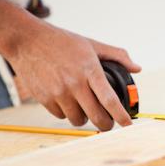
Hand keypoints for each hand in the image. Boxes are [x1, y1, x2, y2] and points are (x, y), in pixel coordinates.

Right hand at [6, 24, 140, 130]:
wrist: (27, 41)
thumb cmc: (62, 42)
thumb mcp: (91, 44)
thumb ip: (117, 55)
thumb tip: (137, 68)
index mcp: (90, 70)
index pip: (109, 100)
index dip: (121, 116)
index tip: (128, 124)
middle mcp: (75, 84)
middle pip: (96, 116)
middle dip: (106, 124)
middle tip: (108, 123)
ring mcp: (58, 93)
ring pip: (78, 120)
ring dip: (85, 118)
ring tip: (85, 108)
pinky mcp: (44, 99)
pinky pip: (61, 116)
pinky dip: (67, 113)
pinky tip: (68, 102)